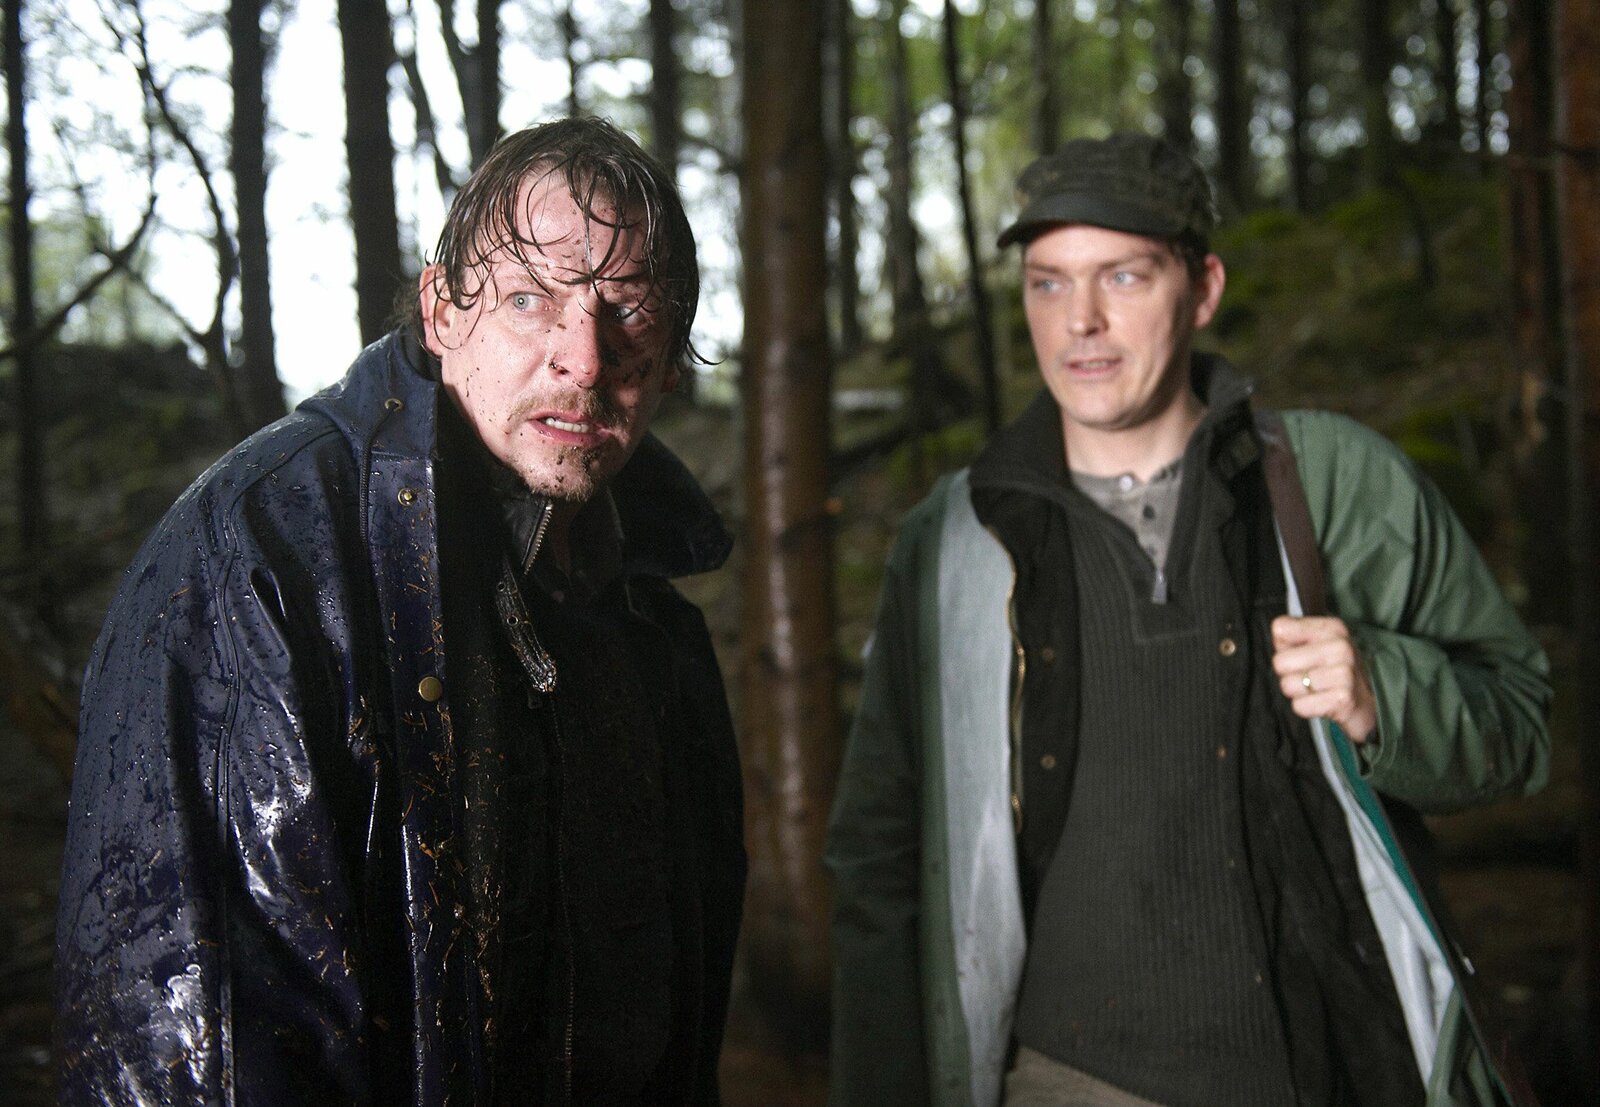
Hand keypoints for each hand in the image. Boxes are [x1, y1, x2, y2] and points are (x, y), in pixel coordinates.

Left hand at [1270, 615, 1377, 743]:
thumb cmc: (1334, 671)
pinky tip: (1323, 701)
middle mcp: (1341, 647)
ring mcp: (1344, 673)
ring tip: (1318, 689)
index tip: (1300, 653)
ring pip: (1287, 686)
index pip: (1281, 628)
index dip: (1283, 646)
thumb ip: (1291, 636)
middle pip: (1279, 662)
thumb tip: (1278, 631)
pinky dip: (1307, 708)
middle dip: (1288, 674)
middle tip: (1309, 676)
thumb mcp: (1317, 644)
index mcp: (1332, 628)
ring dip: (1298, 692)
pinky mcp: (1342, 699)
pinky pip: (1299, 706)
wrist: (1369, 702)